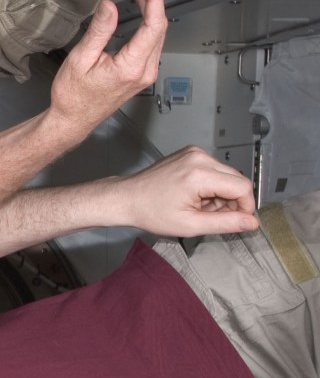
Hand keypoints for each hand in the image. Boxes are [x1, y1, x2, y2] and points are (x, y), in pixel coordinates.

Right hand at [45, 0, 165, 138]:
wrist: (73, 119)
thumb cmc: (73, 95)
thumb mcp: (81, 60)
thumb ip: (99, 32)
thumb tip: (110, 6)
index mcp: (132, 67)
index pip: (153, 25)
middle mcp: (145, 70)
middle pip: (158, 25)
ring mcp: (146, 72)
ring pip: (156, 32)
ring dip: (148, 7)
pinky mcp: (141, 72)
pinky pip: (151, 41)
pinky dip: (146, 20)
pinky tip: (138, 9)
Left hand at [111, 146, 258, 237]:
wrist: (126, 198)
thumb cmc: (150, 212)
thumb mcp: (190, 225)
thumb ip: (225, 223)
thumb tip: (251, 222)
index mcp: (199, 174)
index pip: (243, 187)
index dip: (245, 206)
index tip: (237, 220)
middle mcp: (199, 157)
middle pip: (236, 180)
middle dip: (230, 201)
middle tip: (210, 215)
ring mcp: (194, 153)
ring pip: (226, 176)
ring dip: (220, 194)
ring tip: (198, 206)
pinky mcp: (191, 153)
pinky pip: (214, 170)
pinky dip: (210, 185)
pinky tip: (194, 196)